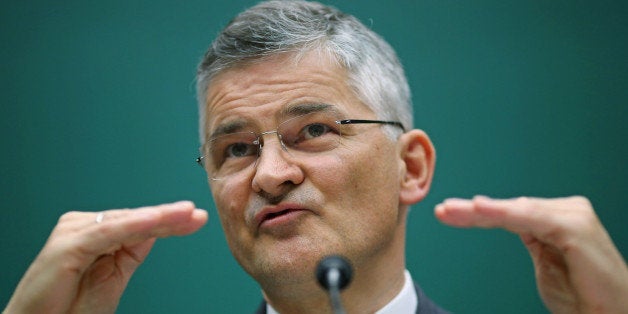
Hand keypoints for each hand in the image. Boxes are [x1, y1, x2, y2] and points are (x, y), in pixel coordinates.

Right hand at [4, 201, 207, 313]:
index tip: (195, 219)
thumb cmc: (69, 307)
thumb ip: (131, 250)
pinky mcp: (67, 245)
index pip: (139, 223)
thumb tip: (156, 230)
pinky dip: (133, 225)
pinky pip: (107, 232)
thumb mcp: (114, 275)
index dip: (168, 220)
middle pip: (135, 219)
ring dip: (158, 217)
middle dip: (168, 217)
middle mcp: (84, 227)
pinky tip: (155, 221)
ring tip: (185, 214)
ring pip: (126, 222)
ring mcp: (74, 232)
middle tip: (195, 214)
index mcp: (95, 233)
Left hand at [435, 196, 627, 313]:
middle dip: (473, 211)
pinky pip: (533, 218)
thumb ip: (529, 236)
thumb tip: (498, 216)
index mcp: (557, 216)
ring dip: (482, 211)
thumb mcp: (545, 260)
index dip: (477, 214)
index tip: (447, 213)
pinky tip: (481, 209)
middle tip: (443, 211)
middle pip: (511, 208)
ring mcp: (572, 216)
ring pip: (517, 210)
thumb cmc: (583, 293)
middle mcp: (566, 211)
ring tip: (454, 210)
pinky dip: (505, 213)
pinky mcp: (575, 227)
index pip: (510, 212)